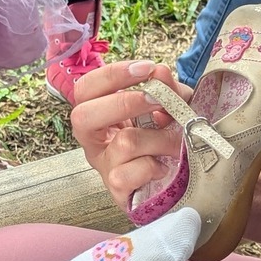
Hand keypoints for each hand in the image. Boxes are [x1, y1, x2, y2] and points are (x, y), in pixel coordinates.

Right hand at [69, 58, 189, 212]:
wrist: (177, 184)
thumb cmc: (166, 140)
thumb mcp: (169, 109)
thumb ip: (167, 90)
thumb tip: (160, 73)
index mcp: (99, 115)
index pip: (86, 89)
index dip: (113, 75)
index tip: (147, 69)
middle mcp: (94, 141)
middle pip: (82, 116)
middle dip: (125, 103)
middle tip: (157, 101)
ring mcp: (103, 167)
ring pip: (123, 143)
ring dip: (159, 138)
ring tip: (178, 140)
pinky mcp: (116, 191)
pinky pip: (128, 175)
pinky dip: (153, 168)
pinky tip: (164, 167)